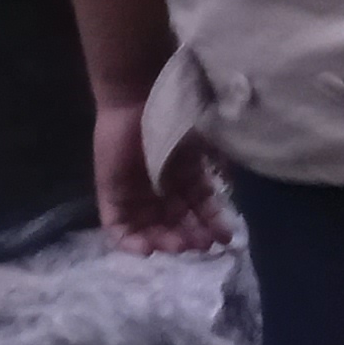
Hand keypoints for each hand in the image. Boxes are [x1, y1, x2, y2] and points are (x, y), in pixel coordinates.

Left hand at [94, 98, 229, 256]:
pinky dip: (132, 242)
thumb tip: (232, 190)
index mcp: (185, 176)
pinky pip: (119, 228)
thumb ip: (218, 166)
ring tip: (180, 244)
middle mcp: (161, 189)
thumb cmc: (176, 115)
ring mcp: (135, 195)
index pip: (200, 208)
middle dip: (191, 236)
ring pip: (151, 229)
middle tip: (202, 243)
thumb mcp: (206, 141)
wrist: (139, 97)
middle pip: (177, 222)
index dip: (213, 224)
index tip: (226, 237)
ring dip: (167, 241)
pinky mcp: (111, 196)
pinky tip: (149, 248)